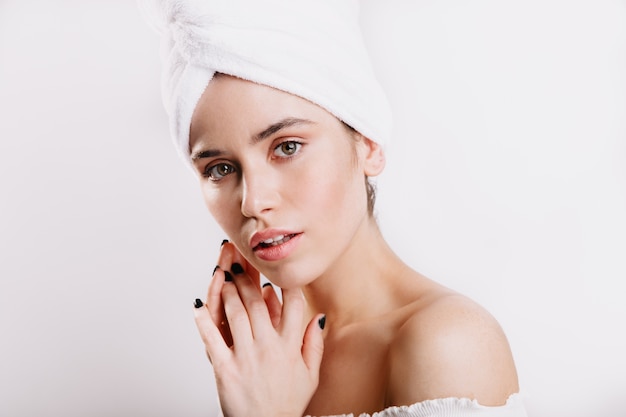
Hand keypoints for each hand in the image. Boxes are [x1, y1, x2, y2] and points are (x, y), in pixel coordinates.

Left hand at [194, 242, 324, 416]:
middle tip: (241, 262)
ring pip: (235, 315)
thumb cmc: (287, 402)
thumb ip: (314, 343)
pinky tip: (198, 305)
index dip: (286, 282)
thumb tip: (318, 316)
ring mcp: (245, 357)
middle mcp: (268, 347)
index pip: (293, 305)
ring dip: (228, 291)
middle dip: (248, 278)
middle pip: (257, 303)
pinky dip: (203, 320)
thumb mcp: (311, 375)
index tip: (280, 267)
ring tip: (223, 274)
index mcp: (289, 346)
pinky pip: (212, 339)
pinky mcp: (225, 368)